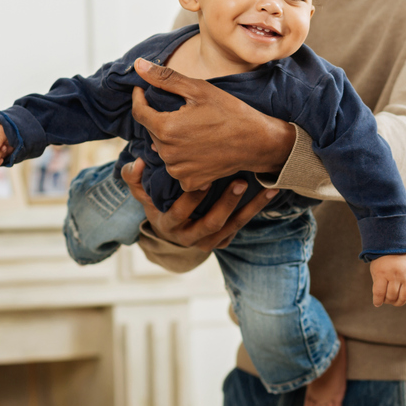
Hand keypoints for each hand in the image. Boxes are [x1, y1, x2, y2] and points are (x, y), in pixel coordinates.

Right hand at [121, 158, 276, 251]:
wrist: (169, 230)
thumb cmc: (156, 204)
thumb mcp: (142, 194)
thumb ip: (134, 178)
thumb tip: (136, 163)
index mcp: (168, 224)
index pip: (180, 212)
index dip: (192, 197)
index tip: (205, 177)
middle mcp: (188, 238)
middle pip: (211, 223)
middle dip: (226, 203)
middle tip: (239, 182)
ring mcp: (207, 242)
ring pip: (232, 227)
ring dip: (251, 208)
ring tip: (268, 189)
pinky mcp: (222, 241)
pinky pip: (240, 228)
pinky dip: (255, 211)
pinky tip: (270, 193)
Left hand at [130, 58, 295, 190]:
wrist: (257, 142)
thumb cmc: (230, 112)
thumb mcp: (198, 89)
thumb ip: (165, 78)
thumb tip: (138, 65)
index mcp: (166, 128)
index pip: (139, 112)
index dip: (139, 98)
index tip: (143, 90)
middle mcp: (168, 153)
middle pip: (153, 131)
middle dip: (162, 119)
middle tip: (185, 111)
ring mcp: (178, 170)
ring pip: (164, 149)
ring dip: (172, 139)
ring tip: (195, 130)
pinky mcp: (190, 181)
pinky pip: (177, 167)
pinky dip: (183, 158)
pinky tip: (199, 148)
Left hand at [370, 253, 405, 306]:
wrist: (396, 247)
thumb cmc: (382, 262)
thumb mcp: (375, 271)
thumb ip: (378, 286)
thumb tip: (381, 301)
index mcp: (382, 273)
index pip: (379, 293)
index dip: (377, 301)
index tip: (377, 303)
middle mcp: (395, 275)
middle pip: (392, 296)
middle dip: (388, 301)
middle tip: (387, 299)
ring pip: (404, 297)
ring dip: (399, 302)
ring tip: (395, 300)